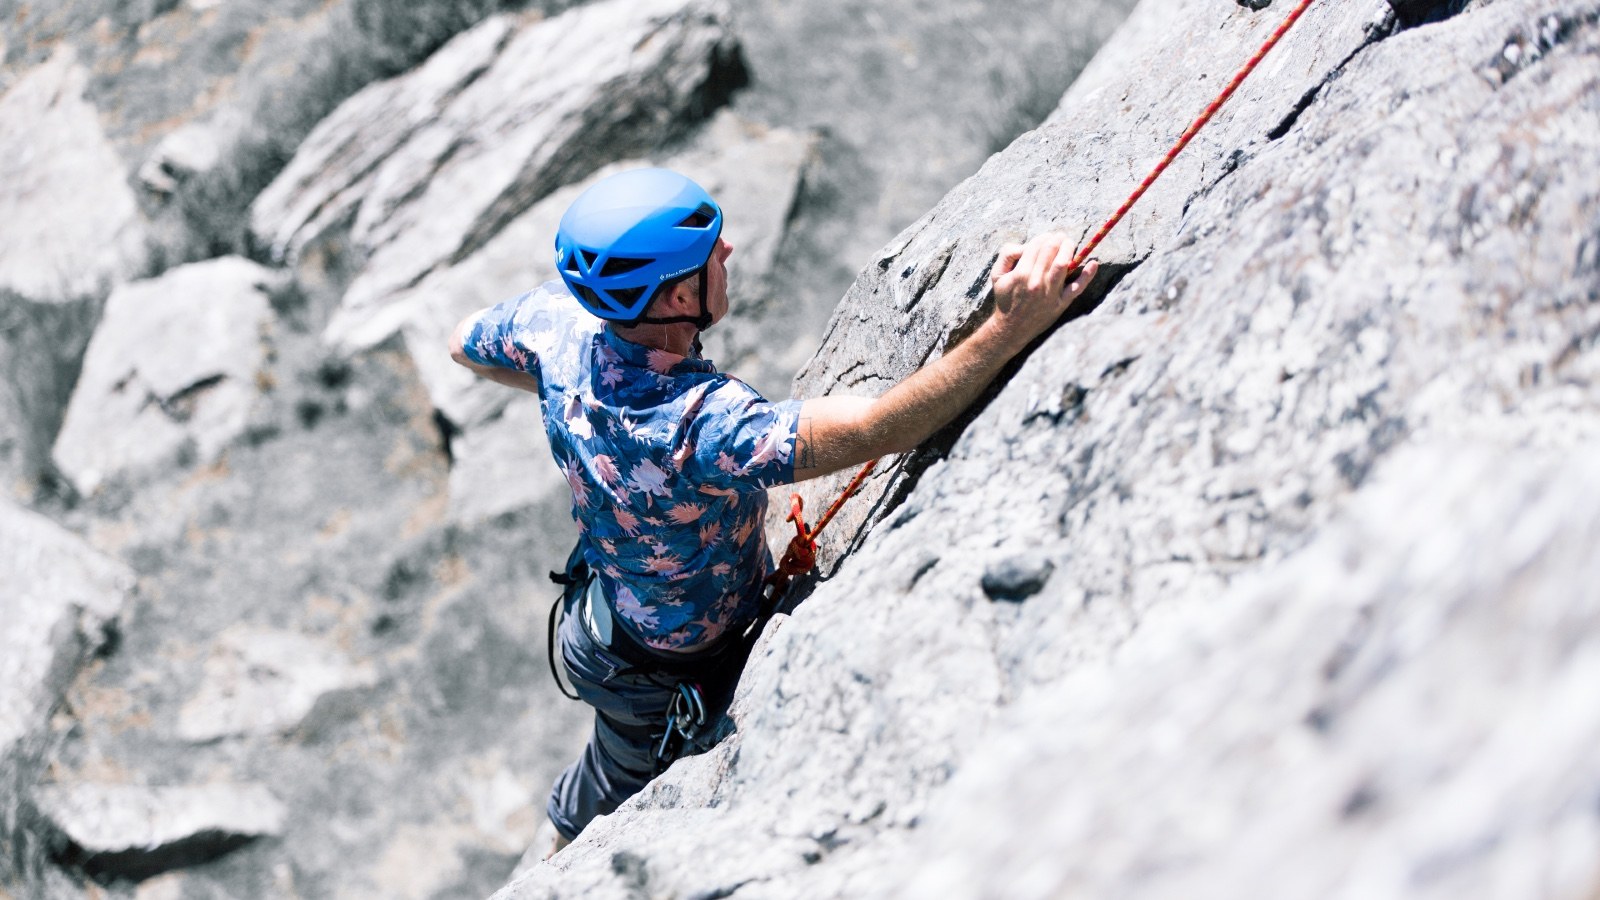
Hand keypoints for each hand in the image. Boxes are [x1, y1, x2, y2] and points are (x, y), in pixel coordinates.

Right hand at [987, 232, 1098, 350]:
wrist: (1012, 329)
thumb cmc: (1006, 298)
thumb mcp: (997, 275)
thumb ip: (1007, 254)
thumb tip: (1025, 245)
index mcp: (1020, 274)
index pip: (1037, 245)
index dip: (1044, 237)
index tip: (1048, 237)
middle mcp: (1036, 282)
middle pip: (1050, 250)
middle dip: (1058, 239)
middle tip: (1061, 237)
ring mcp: (1050, 294)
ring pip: (1063, 264)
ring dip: (1069, 249)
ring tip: (1070, 243)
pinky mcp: (1061, 304)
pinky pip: (1077, 288)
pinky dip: (1087, 275)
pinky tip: (1094, 263)